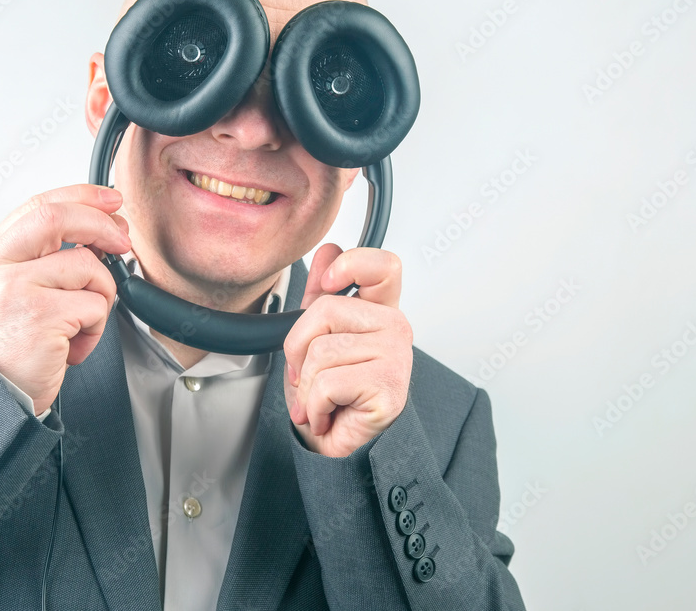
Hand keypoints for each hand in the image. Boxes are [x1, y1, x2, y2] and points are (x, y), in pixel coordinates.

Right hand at [0, 184, 130, 414]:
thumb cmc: (13, 345)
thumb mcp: (19, 289)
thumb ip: (49, 255)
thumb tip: (105, 227)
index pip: (39, 205)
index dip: (81, 196)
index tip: (110, 200)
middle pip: (57, 218)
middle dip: (100, 224)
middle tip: (121, 242)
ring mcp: (16, 289)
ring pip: (87, 266)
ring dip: (99, 296)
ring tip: (78, 323)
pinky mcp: (41, 316)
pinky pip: (94, 304)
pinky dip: (96, 327)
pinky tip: (74, 344)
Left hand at [283, 244, 412, 457]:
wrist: (338, 446)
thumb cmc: (332, 394)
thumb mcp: (318, 337)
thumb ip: (322, 294)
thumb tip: (329, 250)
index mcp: (380, 310)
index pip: (384, 266)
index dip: (353, 263)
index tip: (329, 281)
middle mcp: (395, 327)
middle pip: (326, 308)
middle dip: (299, 347)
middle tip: (309, 377)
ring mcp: (396, 356)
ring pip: (321, 350)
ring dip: (305, 386)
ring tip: (322, 400)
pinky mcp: (388, 386)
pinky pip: (325, 383)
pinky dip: (313, 406)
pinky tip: (328, 415)